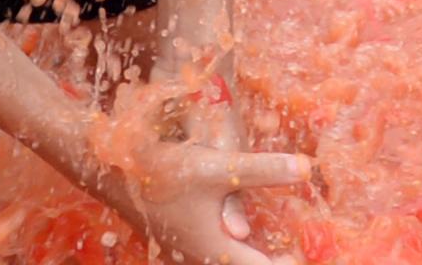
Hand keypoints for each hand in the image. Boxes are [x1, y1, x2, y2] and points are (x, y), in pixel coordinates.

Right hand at [90, 127, 311, 264]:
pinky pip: (208, 255)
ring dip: (245, 258)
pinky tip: (230, 234)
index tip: (298, 256)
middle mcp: (200, 257)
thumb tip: (306, 169)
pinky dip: (226, 251)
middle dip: (265, 262)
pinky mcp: (175, 241)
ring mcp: (184, 252)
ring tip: (267, 250)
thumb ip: (263, 171)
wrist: (114, 171)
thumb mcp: (220, 167)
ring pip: (222, 262)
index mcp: (216, 249)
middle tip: (290, 255)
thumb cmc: (166, 171)